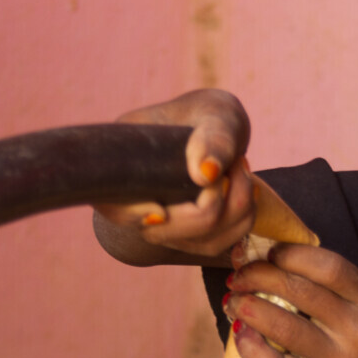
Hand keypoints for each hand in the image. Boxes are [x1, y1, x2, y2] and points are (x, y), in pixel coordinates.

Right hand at [93, 89, 255, 264]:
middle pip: (163, 233)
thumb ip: (214, 136)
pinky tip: (245, 186)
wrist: (218, 133)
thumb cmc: (209, 117)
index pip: (112, 205)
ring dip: (237, 205)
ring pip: (201, 241)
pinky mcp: (191, 241)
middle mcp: (136, 205)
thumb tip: (205, 174)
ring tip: (240, 166)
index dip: (130, 213)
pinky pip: (222, 245)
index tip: (161, 209)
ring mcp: (162, 229)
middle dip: (212, 201)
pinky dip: (245, 216)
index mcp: (123, 167)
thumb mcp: (215, 113)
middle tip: (234, 161)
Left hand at [221, 243, 357, 357]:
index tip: (266, 252)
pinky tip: (241, 332)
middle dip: (259, 277)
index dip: (291, 255)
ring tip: (233, 300)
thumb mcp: (338, 295)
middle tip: (238, 277)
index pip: (329, 267)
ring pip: (285, 329)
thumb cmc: (337, 325)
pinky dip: (251, 348)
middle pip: (301, 293)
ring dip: (249, 308)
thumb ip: (305, 271)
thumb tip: (246, 251)